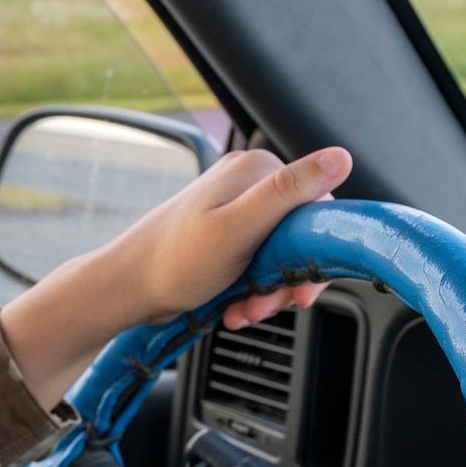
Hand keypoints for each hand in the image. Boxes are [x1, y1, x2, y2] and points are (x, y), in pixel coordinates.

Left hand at [116, 146, 354, 330]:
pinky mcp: (224, 235)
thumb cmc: (173, 262)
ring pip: (280, 254)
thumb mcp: (239, 228)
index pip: (319, 205)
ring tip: (246, 310)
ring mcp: (233, 209)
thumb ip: (289, 193)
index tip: (303, 287)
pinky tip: (235, 306)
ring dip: (269, 291)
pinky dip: (252, 290)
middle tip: (269, 304)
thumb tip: (341, 156)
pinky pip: (258, 263)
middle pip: (300, 234)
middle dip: (288, 278)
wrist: (125, 290)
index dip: (318, 251)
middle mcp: (246, 184)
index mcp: (256, 170)